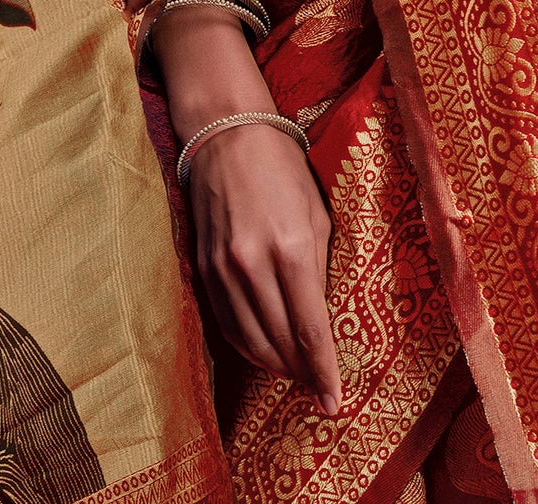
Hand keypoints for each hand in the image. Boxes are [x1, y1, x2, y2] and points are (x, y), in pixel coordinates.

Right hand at [188, 120, 340, 416]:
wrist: (228, 135)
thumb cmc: (283, 168)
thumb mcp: (316, 214)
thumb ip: (318, 270)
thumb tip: (320, 322)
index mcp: (291, 248)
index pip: (310, 330)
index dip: (323, 372)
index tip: (333, 402)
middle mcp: (254, 265)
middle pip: (280, 343)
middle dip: (303, 375)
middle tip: (320, 392)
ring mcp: (224, 269)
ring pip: (251, 341)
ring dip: (276, 365)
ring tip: (297, 374)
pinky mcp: (204, 268)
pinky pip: (228, 324)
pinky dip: (249, 345)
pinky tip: (266, 351)